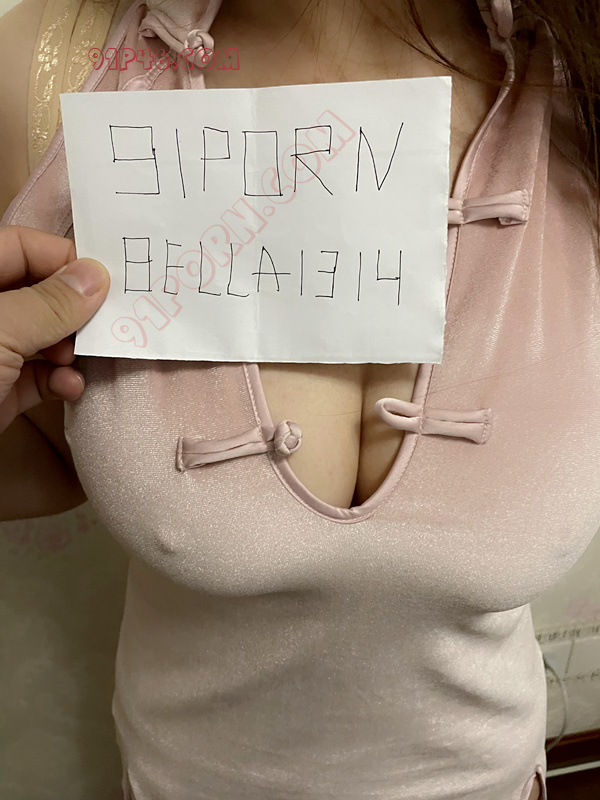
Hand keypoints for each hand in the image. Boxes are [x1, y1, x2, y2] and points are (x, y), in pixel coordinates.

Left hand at [0, 225, 109, 434]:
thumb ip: (49, 303)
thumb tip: (96, 276)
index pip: (22, 248)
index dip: (63, 260)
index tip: (104, 283)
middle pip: (39, 293)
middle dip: (74, 310)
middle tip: (103, 326)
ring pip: (44, 337)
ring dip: (72, 350)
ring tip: (82, 361)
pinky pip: (39, 377)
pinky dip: (60, 381)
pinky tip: (70, 389)